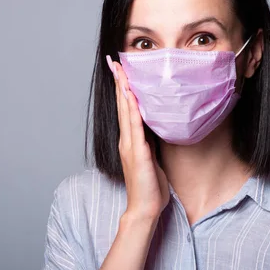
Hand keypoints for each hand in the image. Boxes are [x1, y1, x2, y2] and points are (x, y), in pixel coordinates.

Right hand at [106, 55, 169, 220]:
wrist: (145, 207)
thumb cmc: (149, 186)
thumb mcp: (151, 157)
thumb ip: (149, 142)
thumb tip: (154, 126)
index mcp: (130, 140)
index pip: (126, 109)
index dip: (123, 88)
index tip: (121, 70)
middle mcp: (127, 140)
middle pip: (122, 105)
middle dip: (119, 82)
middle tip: (114, 61)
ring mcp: (130, 145)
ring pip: (126, 111)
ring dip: (123, 90)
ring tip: (120, 71)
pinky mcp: (138, 152)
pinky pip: (134, 126)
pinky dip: (131, 110)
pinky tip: (130, 96)